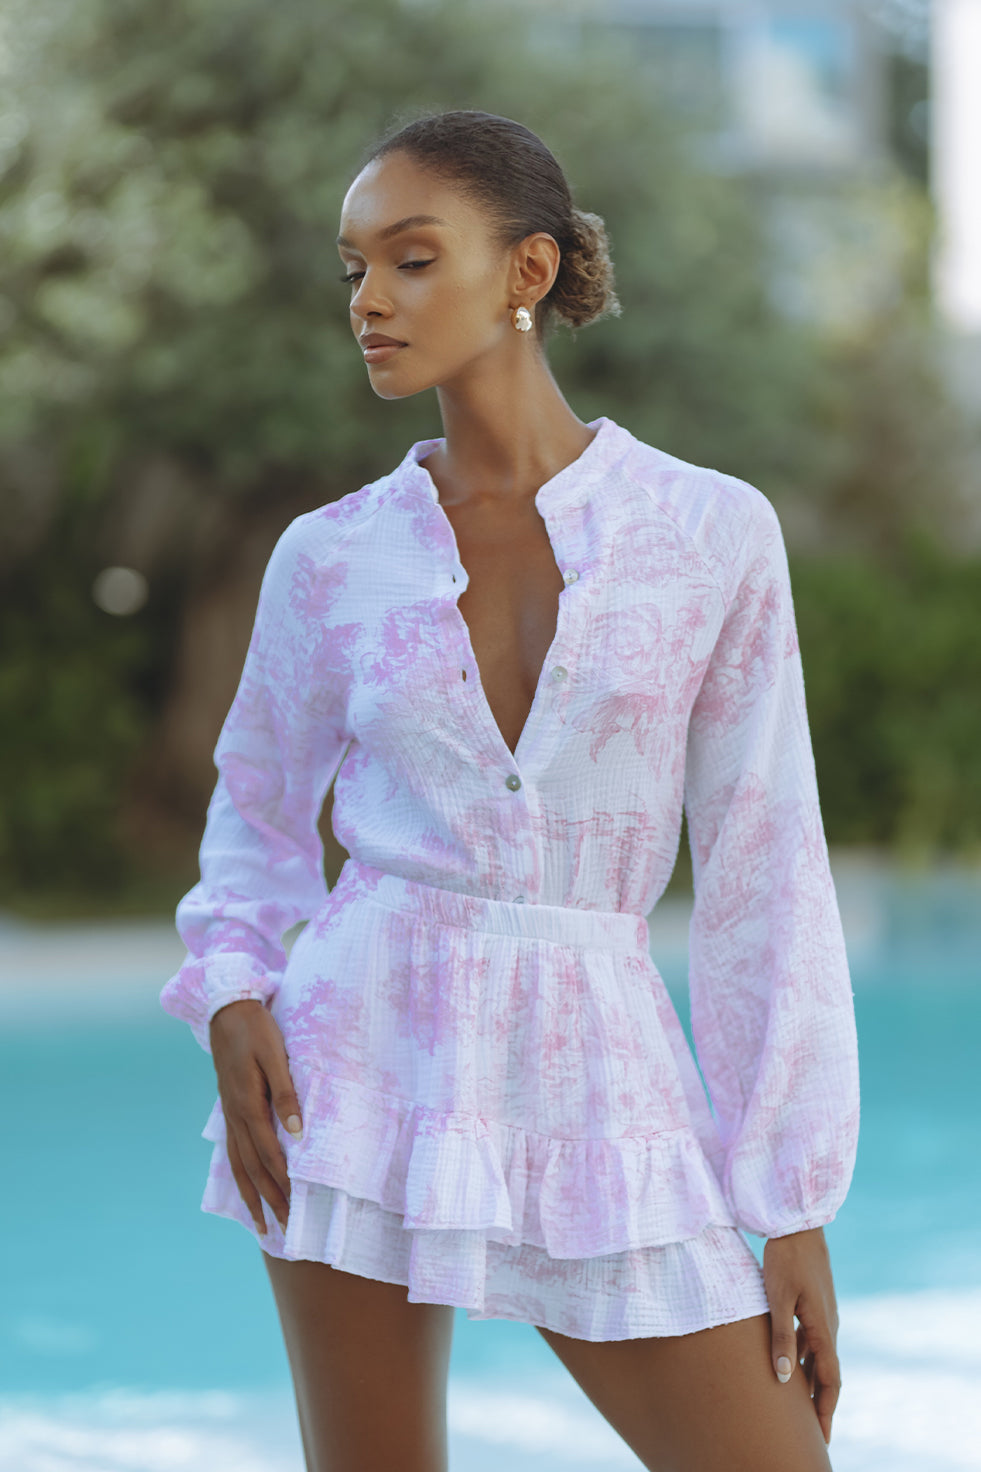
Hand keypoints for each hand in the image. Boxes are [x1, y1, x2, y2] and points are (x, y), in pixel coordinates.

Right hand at [208, 999, 302, 1237]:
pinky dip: (239, 1175)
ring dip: (251, 1196)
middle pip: (252, 1168)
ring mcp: (229, 1114)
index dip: (282, 1184)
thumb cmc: (256, 1029)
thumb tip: (297, 1132)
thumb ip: (287, 1092)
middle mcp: (236, 1116)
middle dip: (270, 1201)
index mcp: (249, 1105)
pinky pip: (232, 1151)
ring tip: (262, 1224)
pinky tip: (245, 1187)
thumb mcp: (275, 1055)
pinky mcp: (229, 1108)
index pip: (269, 1155)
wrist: (226, 1011)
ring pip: (238, 1165)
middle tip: (285, 1231)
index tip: (296, 1209)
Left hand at [763, 1226, 840, 1444]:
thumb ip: (780, 1337)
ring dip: (812, 1381)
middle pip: (827, 1373)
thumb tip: (782, 1379)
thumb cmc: (785, 1258)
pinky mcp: (814, 1303)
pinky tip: (790, 1365)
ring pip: (819, 1356)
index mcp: (822, 1327)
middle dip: (821, 1402)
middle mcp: (828, 1324)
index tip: (822, 1435)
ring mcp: (822, 1314)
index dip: (826, 1408)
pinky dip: (805, 1359)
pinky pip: (812, 1340)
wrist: (798, 1222)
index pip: (830, 1379)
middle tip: (813, 1430)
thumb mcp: (777, 1297)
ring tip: (801, 1405)